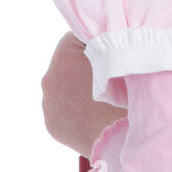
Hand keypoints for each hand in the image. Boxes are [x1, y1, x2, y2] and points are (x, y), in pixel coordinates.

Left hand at [41, 31, 128, 157]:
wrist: (120, 136)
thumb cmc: (124, 93)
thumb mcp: (119, 55)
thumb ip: (107, 41)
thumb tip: (105, 34)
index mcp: (64, 53)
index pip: (79, 36)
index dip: (98, 42)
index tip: (110, 53)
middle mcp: (50, 76)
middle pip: (69, 62)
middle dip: (85, 67)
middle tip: (109, 77)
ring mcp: (48, 102)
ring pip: (65, 87)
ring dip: (79, 89)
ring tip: (102, 100)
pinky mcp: (51, 123)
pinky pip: (63, 109)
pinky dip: (75, 110)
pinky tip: (93, 114)